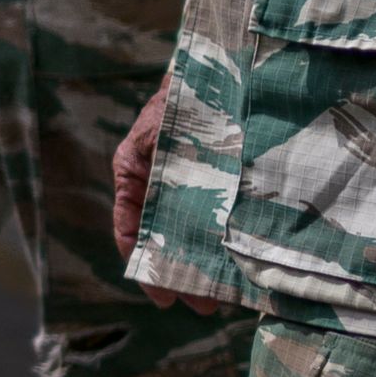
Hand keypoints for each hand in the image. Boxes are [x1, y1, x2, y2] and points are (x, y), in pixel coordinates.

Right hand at [110, 78, 228, 308]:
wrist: (220, 71)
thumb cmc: (181, 98)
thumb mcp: (159, 135)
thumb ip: (158, 171)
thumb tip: (165, 221)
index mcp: (134, 172)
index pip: (132, 227)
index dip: (145, 262)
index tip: (163, 296)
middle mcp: (162, 184)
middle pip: (168, 237)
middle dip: (182, 273)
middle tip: (203, 304)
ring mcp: (194, 185)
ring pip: (196, 232)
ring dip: (207, 263)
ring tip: (226, 292)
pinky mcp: (225, 185)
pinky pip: (223, 218)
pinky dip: (228, 242)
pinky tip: (243, 261)